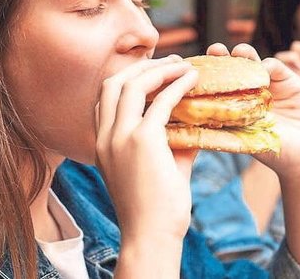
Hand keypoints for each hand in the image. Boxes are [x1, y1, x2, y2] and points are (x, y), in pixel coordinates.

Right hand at [95, 56, 198, 253]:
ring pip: (132, 84)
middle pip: (113, 83)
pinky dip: (177, 85)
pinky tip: (193, 80)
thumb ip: (174, 142)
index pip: (103, 98)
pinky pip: (160, 101)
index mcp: (101, 144)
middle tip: (171, 62)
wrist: (151, 236)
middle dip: (141, 67)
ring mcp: (120, 137)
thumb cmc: (157, 209)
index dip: (127, 78)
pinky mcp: (142, 141)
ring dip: (159, 69)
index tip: (153, 72)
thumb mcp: (161, 167)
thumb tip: (198, 123)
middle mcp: (105, 137)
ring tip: (183, 66)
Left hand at [206, 43, 299, 179]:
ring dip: (244, 54)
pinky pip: (275, 66)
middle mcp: (251, 93)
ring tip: (239, 51)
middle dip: (222, 57)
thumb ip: (227, 130)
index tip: (195, 67)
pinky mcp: (290, 82)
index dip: (207, 73)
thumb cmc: (277, 155)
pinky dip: (268, 64)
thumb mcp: (248, 143)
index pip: (216, 85)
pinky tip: (264, 70)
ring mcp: (270, 86)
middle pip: (232, 69)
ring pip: (253, 63)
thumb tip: (194, 124)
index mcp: (236, 106)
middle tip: (215, 50)